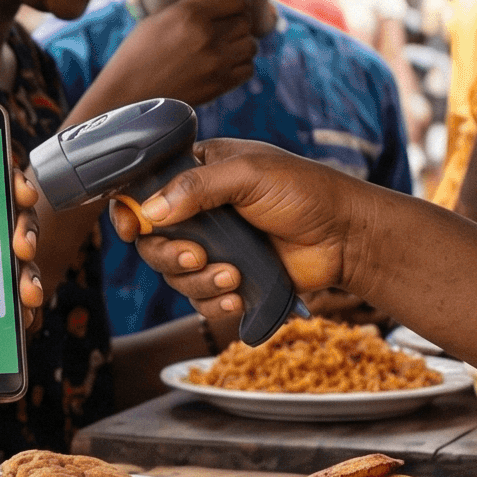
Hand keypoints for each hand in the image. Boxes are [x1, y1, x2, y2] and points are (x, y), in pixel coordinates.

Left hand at [0, 167, 49, 368]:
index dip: (3, 178)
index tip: (16, 184)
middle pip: (5, 223)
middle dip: (24, 226)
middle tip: (20, 242)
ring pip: (11, 267)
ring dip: (27, 274)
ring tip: (24, 289)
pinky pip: (2, 312)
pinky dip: (17, 314)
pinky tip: (21, 318)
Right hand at [90, 0, 257, 108]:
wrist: (126, 94)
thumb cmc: (141, 51)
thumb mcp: (165, 17)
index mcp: (190, 14)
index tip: (228, 6)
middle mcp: (205, 37)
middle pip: (245, 21)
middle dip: (236, 22)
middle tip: (218, 29)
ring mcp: (214, 63)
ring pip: (250, 45)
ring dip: (240, 44)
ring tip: (219, 47)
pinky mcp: (218, 86)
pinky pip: (248, 68)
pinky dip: (240, 64)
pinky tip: (222, 64)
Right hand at [114, 139, 379, 319]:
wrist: (346, 236)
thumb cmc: (304, 191)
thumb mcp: (249, 175)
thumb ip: (197, 187)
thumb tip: (149, 209)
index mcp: (200, 173)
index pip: (145, 189)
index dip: (130, 211)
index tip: (131, 229)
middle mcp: (201, 210)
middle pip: (153, 241)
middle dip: (171, 255)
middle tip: (199, 257)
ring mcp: (215, 246)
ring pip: (175, 275)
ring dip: (199, 282)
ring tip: (234, 277)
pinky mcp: (231, 278)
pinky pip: (201, 298)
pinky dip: (214, 302)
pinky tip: (238, 297)